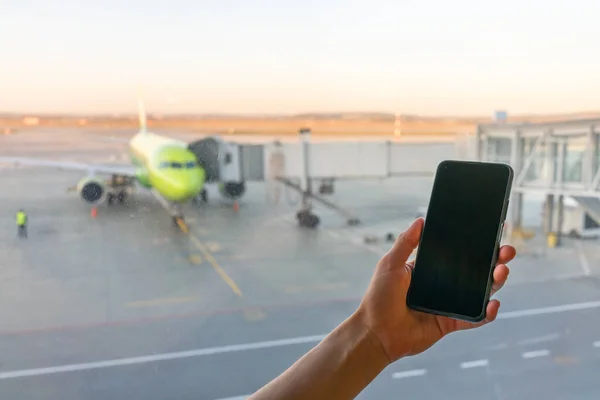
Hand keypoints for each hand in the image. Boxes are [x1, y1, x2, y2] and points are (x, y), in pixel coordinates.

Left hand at [356, 218, 515, 362]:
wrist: (376, 332)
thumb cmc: (378, 298)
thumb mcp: (390, 265)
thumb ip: (405, 243)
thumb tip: (420, 220)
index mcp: (429, 268)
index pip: (457, 253)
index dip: (476, 243)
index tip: (493, 231)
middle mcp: (442, 284)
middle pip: (475, 270)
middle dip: (494, 260)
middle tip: (507, 251)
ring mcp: (448, 304)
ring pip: (479, 292)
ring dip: (495, 282)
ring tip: (502, 271)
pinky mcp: (450, 323)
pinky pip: (474, 318)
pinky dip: (486, 313)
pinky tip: (493, 304)